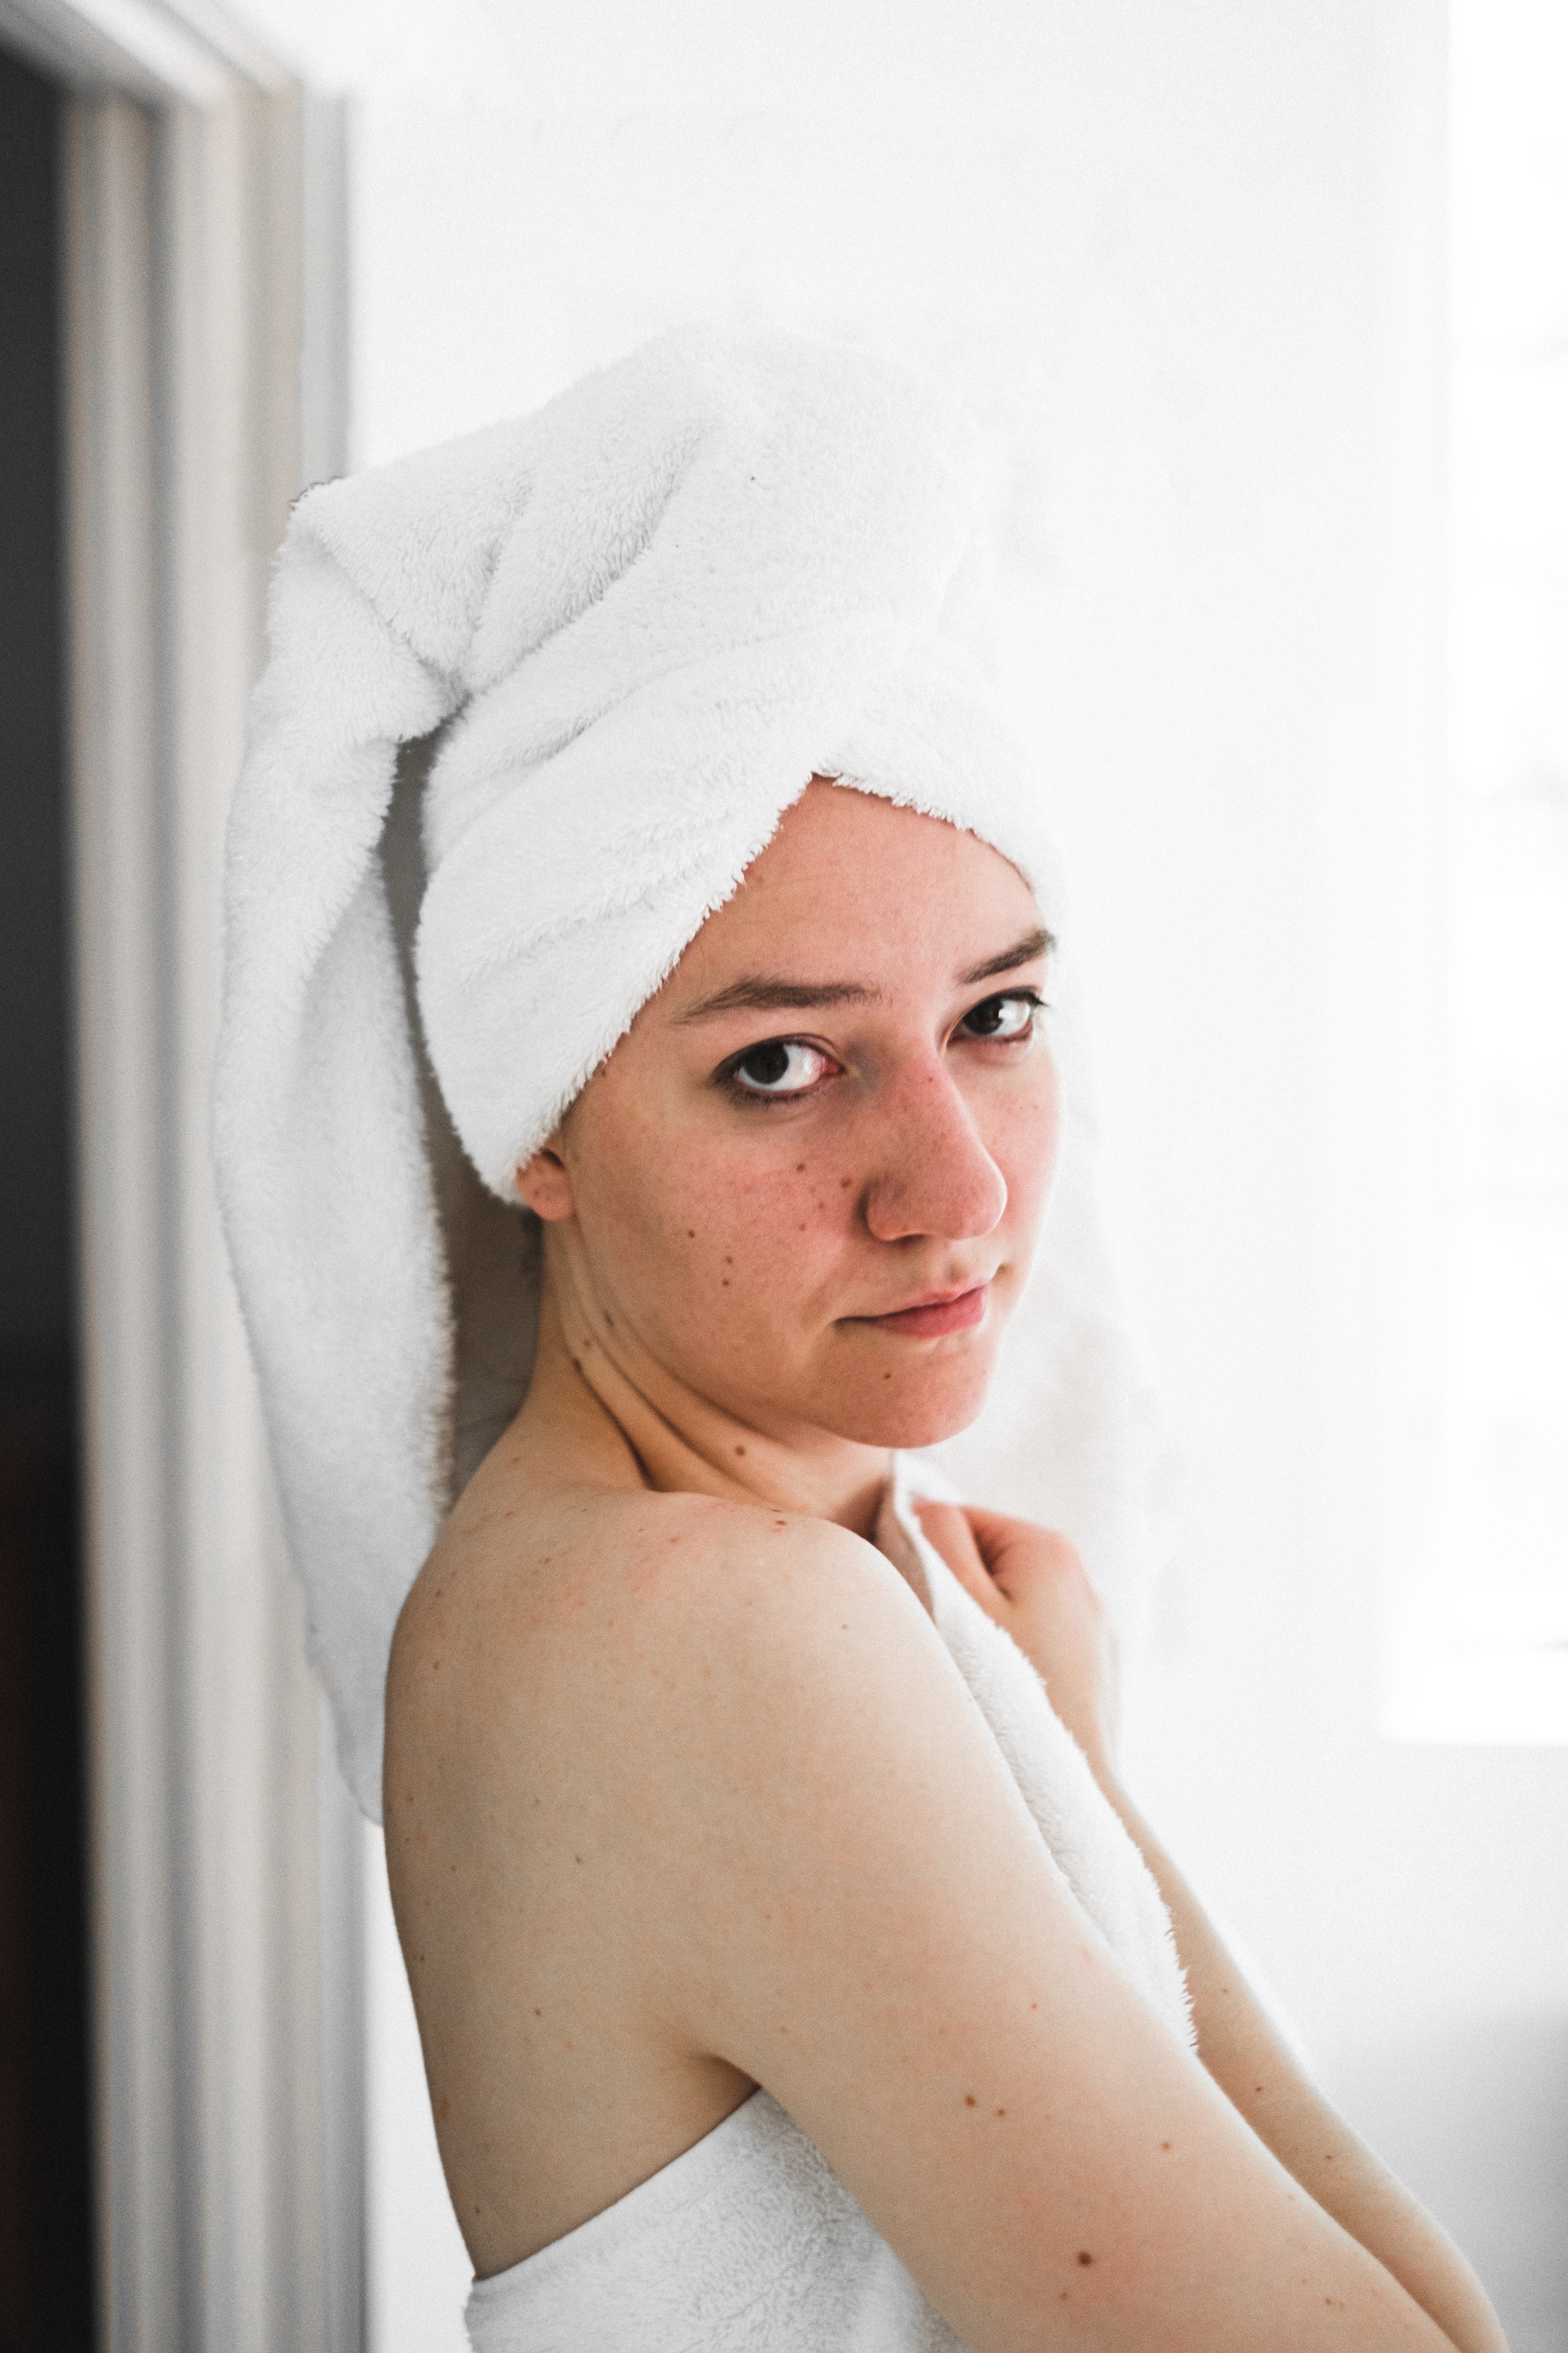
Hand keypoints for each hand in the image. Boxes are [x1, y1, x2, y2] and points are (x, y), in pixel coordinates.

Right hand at [911, 1501, 1119, 1781]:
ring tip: (976, 1676)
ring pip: (1013, 1605)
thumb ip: (935, 1535)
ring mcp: (1094, 1628)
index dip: (925, 1554)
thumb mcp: (954, 1600)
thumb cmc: (1006, 1692)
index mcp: (1048, 1548)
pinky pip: (1038, 1642)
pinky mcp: (1095, 1671)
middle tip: (945, 1644)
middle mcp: (1082, 1578)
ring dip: (984, 1628)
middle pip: (989, 1561)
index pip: (961, 1519)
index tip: (918, 1602)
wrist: (1066, 1788)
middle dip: (958, 1593)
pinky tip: (1006, 1696)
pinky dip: (1014, 1657)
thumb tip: (922, 1498)